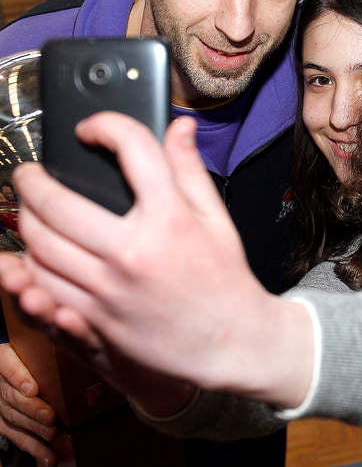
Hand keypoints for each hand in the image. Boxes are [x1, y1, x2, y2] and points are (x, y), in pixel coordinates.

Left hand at [0, 113, 311, 407]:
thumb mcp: (217, 218)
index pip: (131, 149)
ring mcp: (110, 287)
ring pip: (41, 245)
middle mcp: (134, 249)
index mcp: (170, 218)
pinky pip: (46, 285)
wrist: (231, 341)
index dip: (105, 125)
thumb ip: (190, 169)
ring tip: (28, 209)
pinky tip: (37, 252)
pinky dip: (32, 264)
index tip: (92, 129)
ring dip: (25, 220)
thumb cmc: (225, 278)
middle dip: (32, 180)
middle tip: (29, 173)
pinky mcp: (97, 316)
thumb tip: (180, 125)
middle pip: (57, 202)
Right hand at [0, 343, 58, 466]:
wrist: (20, 368)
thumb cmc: (39, 354)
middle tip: (51, 417)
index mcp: (5, 356)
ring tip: (53, 436)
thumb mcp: (40, 346)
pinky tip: (49, 458)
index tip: (32, 389)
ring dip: (34, 430)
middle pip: (11, 395)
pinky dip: (34, 448)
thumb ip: (52, 348)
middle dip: (32, 409)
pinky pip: (15, 435)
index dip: (18, 377)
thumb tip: (80, 345)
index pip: (6, 363)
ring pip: (12, 417)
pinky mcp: (3, 420)